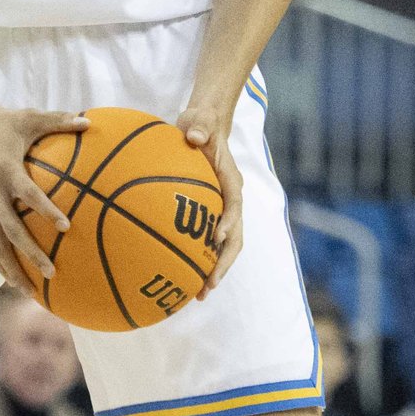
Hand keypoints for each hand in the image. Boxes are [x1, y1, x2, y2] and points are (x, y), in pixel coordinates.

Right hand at [0, 95, 86, 292]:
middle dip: (31, 254)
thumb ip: (59, 121)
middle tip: (52, 272)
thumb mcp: (29, 117)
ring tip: (29, 291)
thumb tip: (90, 121)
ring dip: (11, 268)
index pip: (29, 195)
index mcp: (6, 170)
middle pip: (11, 231)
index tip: (66, 227)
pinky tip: (10, 277)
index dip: (46, 210)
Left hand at [176, 105, 242, 299]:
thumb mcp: (200, 121)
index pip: (235, 206)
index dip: (229, 224)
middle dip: (223, 263)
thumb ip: (199, 127)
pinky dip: (197, 259)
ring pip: (224, 246)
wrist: (204, 127)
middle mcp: (231, 200)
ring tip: (198, 294)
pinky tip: (178, 276)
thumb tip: (195, 137)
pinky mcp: (209, 214)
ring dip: (214, 270)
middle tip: (208, 286)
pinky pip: (205, 241)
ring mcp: (221, 209)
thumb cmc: (201, 124)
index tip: (217, 239)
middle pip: (235, 238)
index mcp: (231, 181)